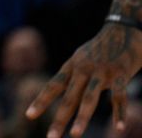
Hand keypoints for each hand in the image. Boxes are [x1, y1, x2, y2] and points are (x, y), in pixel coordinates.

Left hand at [26, 23, 141, 137]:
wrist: (124, 28)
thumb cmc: (102, 47)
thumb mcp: (82, 58)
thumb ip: (74, 75)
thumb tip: (64, 90)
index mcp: (72, 66)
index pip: (53, 86)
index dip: (41, 101)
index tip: (29, 115)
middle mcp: (83, 69)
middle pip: (68, 97)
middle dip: (59, 118)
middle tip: (51, 137)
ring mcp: (101, 71)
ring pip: (89, 98)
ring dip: (81, 117)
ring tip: (75, 135)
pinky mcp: (120, 74)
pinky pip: (118, 96)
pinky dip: (119, 112)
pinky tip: (119, 128)